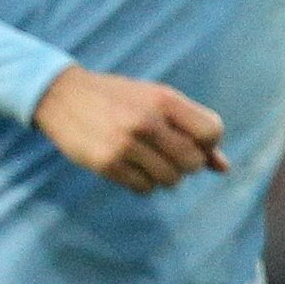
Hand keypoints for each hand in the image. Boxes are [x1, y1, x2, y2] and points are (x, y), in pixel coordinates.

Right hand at [33, 63, 227, 192]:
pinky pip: (144, 188)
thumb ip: (190, 128)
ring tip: (148, 161)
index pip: (211, 132)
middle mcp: (147, 121)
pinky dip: (143, 183)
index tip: (191, 142)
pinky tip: (131, 168)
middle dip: (186, 164)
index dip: (207, 143)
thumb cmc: (117, 98)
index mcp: (163, 99)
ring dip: (164, 176)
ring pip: (170, 179)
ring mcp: (125, 144)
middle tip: (167, 155)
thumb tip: (223, 168)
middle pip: (192, 162)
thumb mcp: (156, 100)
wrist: (61, 95)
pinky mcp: (106, 163)